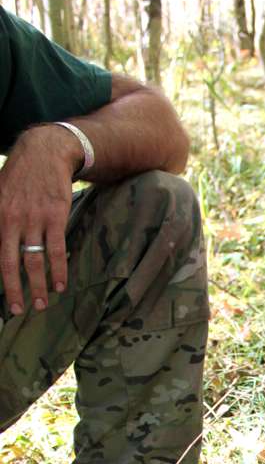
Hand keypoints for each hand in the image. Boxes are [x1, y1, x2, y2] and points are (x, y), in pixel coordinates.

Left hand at [0, 125, 79, 315]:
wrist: (44, 153)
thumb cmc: (20, 175)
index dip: (1, 279)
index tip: (4, 298)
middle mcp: (12, 220)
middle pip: (12, 263)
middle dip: (16, 290)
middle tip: (21, 310)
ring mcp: (34, 219)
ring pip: (35, 261)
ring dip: (39, 286)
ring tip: (42, 304)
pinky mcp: (55, 217)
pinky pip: (56, 250)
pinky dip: (58, 270)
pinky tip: (60, 285)